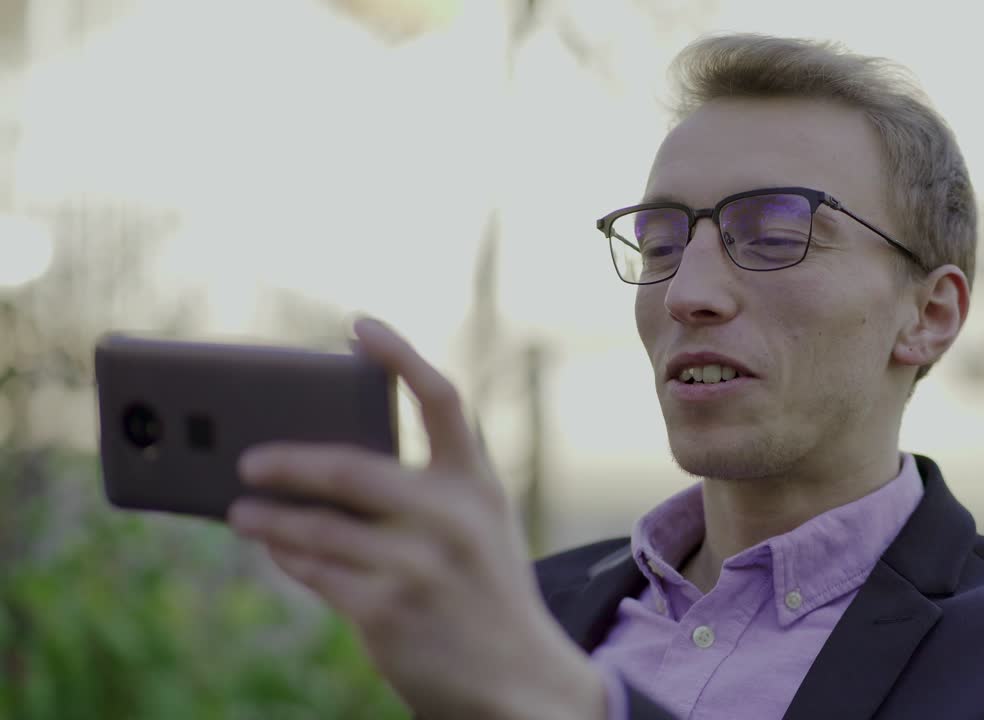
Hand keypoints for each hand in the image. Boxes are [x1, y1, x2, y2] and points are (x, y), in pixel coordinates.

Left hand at [228, 317, 605, 719]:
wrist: (522, 681)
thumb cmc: (485, 591)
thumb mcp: (482, 526)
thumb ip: (430, 486)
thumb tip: (327, 458)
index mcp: (477, 484)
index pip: (442, 398)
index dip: (400, 355)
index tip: (358, 326)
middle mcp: (452, 518)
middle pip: (352, 466)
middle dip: (289, 460)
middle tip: (248, 459)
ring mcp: (419, 566)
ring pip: (318, 527)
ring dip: (269, 518)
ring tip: (241, 512)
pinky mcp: (387, 613)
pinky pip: (316, 572)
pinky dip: (288, 557)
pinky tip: (276, 548)